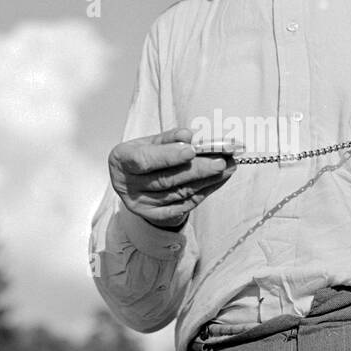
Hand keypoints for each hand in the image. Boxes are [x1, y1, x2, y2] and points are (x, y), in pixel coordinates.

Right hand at [108, 127, 237, 230]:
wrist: (135, 179)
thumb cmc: (145, 155)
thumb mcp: (151, 142)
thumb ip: (170, 138)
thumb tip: (189, 135)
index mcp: (122, 160)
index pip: (145, 160)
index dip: (168, 156)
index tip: (192, 150)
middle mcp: (128, 185)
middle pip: (166, 180)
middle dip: (197, 169)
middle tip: (221, 160)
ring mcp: (141, 203)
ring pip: (179, 193)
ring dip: (207, 180)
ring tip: (228, 167)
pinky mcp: (154, 215)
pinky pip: (184, 205)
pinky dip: (205, 191)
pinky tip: (219, 180)